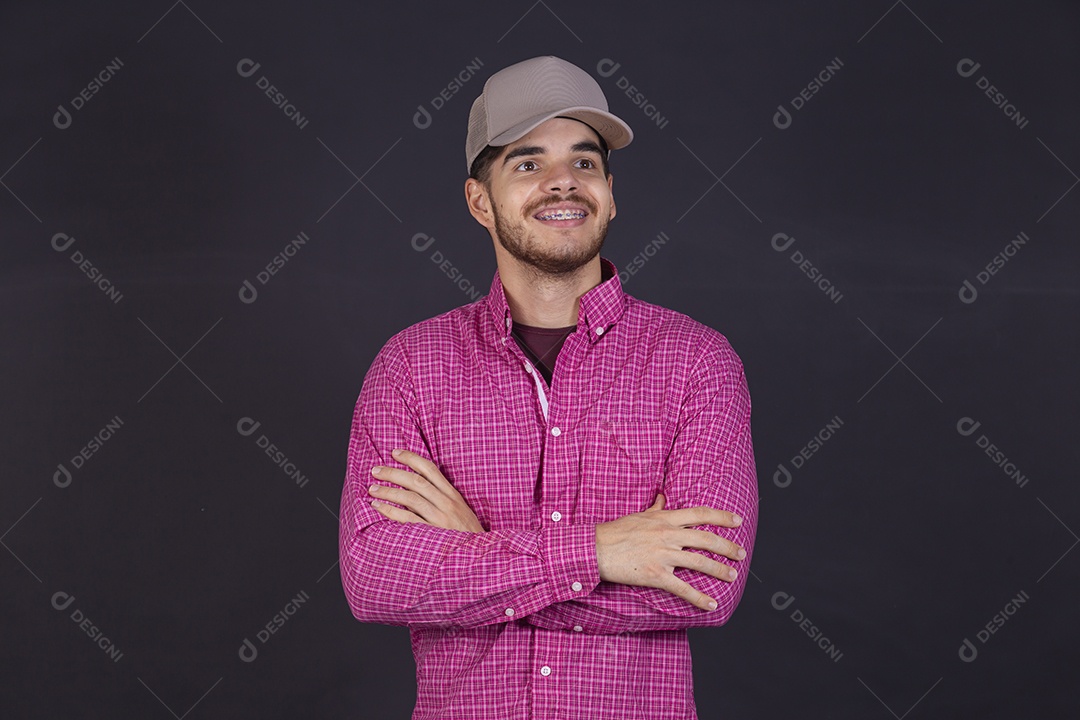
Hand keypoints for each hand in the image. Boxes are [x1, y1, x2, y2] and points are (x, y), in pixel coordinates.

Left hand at [369, 449, 484, 532]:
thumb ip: (444, 499)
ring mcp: (440, 518)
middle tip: (376, 471)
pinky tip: (378, 507)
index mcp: (453, 495)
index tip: (395, 453)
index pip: (430, 470)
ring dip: (388, 491)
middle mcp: (447, 503)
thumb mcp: (462, 511)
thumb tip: (417, 488)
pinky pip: (407, 519)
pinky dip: (390, 511)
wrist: (479, 558)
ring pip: (410, 498)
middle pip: (416, 481)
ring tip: (372, 489)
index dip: (411, 458)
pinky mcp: (433, 534)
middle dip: (393, 473)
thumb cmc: (468, 536)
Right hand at [595, 494, 744, 610]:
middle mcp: (667, 534)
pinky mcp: (655, 574)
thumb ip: (656, 508)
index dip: (721, 517)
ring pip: (699, 562)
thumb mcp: (638, 515)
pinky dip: (699, 598)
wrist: (595, 548)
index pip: (700, 514)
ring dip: (720, 570)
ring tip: (732, 575)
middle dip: (727, 547)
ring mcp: (662, 554)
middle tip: (741, 553)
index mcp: (664, 518)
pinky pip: (682, 588)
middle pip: (706, 539)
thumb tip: (663, 497)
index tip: (737, 521)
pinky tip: (711, 604)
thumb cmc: (616, 531)